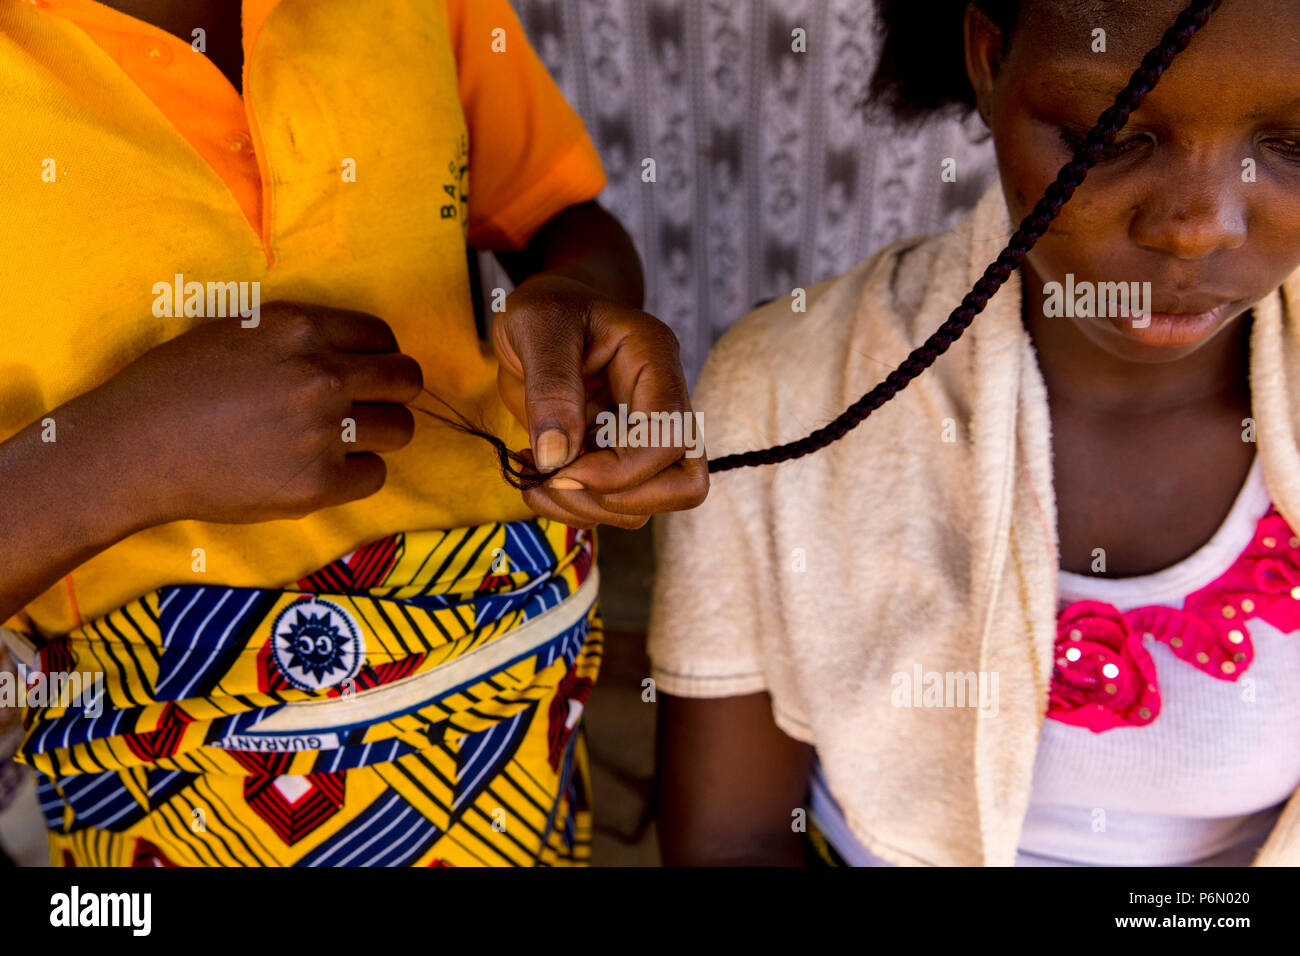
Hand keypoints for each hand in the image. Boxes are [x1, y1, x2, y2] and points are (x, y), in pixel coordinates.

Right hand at [92, 301, 422, 524]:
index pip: (382, 336)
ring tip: (340, 442)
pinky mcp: (318, 483)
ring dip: (378, 436)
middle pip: (407, 380)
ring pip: (399, 429)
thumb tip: (352, 350)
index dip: (377, 356)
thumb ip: (299, 337)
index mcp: (301, 328)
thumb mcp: (238, 330)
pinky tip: (319, 470)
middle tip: (371, 407)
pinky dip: (355, 475)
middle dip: (394, 393)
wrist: (133, 449)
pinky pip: (374, 475)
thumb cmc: (175, 386)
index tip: (364, 372)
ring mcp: (323, 431)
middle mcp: (320, 375)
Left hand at [493, 275, 708, 528]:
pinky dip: (570, 508)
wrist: (542, 319)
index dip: (622, 470)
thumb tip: (556, 456)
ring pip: (644, 507)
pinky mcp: (616, 460)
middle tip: (556, 479)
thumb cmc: (546, 309)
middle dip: (616, 498)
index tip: (561, 469)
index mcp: (654, 359)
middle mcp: (661, 403)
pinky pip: (610, 507)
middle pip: (684, 483)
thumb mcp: (536, 327)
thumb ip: (549, 386)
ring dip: (586, 508)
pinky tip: (538, 476)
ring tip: (536, 475)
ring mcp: (642, 437)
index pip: (671, 436)